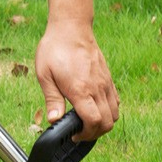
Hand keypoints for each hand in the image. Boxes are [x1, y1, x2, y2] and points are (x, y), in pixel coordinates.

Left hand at [35, 19, 118, 141]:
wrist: (71, 27)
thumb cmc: (55, 48)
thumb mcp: (45, 74)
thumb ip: (51, 99)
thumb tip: (53, 120)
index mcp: (81, 90)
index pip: (94, 122)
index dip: (85, 134)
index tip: (74, 134)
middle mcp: (97, 88)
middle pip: (107, 123)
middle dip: (94, 133)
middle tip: (80, 132)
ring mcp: (105, 84)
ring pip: (114, 115)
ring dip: (104, 124)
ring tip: (88, 123)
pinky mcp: (108, 79)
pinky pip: (116, 102)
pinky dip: (109, 112)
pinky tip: (96, 109)